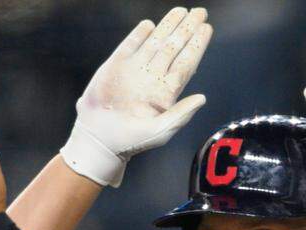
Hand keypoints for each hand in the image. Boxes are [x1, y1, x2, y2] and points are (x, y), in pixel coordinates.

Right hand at [60, 7, 211, 186]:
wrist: (99, 138)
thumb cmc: (131, 141)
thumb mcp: (159, 132)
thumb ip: (180, 115)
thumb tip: (202, 98)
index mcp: (166, 91)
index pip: (186, 63)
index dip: (197, 45)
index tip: (207, 29)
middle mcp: (152, 77)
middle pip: (174, 47)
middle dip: (187, 29)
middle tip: (200, 12)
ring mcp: (134, 70)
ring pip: (155, 42)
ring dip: (168, 26)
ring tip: (181, 11)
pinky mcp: (115, 66)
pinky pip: (129, 45)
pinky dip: (139, 34)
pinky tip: (150, 25)